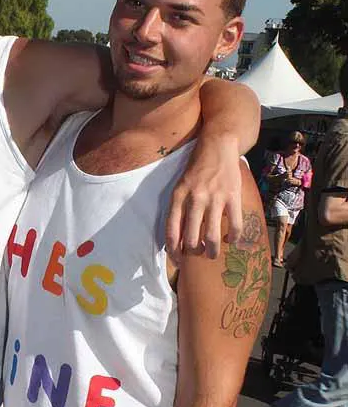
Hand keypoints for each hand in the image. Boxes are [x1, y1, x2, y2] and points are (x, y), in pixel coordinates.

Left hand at [166, 139, 241, 261]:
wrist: (217, 145)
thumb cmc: (196, 168)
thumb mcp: (180, 186)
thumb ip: (179, 208)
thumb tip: (178, 237)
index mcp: (178, 196)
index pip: (172, 231)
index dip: (173, 250)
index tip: (177, 261)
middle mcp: (195, 198)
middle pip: (191, 238)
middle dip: (194, 253)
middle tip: (197, 255)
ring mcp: (215, 198)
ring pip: (211, 235)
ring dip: (212, 251)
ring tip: (212, 254)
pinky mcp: (233, 196)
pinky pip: (235, 224)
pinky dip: (234, 237)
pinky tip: (231, 239)